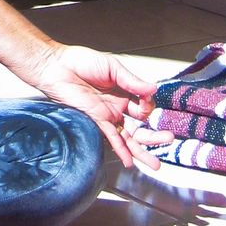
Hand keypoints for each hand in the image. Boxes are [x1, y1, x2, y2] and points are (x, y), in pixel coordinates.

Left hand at [32, 44, 160, 169]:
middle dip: (155, 136)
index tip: (147, 99)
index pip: (145, 105)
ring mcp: (108, 115)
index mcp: (124, 91)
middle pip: (140, 126)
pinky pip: (111, 138)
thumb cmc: (81, 61)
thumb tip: (154, 89)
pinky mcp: (96, 120)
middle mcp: (118, 106)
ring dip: (141, 150)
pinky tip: (129, 161)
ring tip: (155, 163)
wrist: (57, 66)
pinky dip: (121, 150)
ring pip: (128, 136)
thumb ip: (132, 80)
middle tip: (169, 140)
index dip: (149, 105)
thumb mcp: (112, 67)